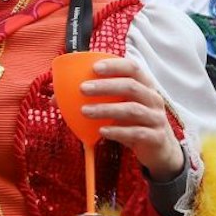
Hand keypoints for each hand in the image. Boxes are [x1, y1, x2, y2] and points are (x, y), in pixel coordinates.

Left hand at [78, 56, 183, 177]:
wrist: (159, 149)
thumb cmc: (133, 122)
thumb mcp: (119, 107)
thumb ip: (96, 99)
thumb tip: (56, 99)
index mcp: (144, 86)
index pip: (133, 68)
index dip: (115, 65)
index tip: (94, 67)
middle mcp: (153, 99)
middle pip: (131, 87)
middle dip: (106, 86)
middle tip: (83, 89)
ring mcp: (156, 118)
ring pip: (132, 110)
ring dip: (106, 109)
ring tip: (85, 111)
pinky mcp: (155, 137)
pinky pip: (135, 133)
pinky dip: (117, 131)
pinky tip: (101, 131)